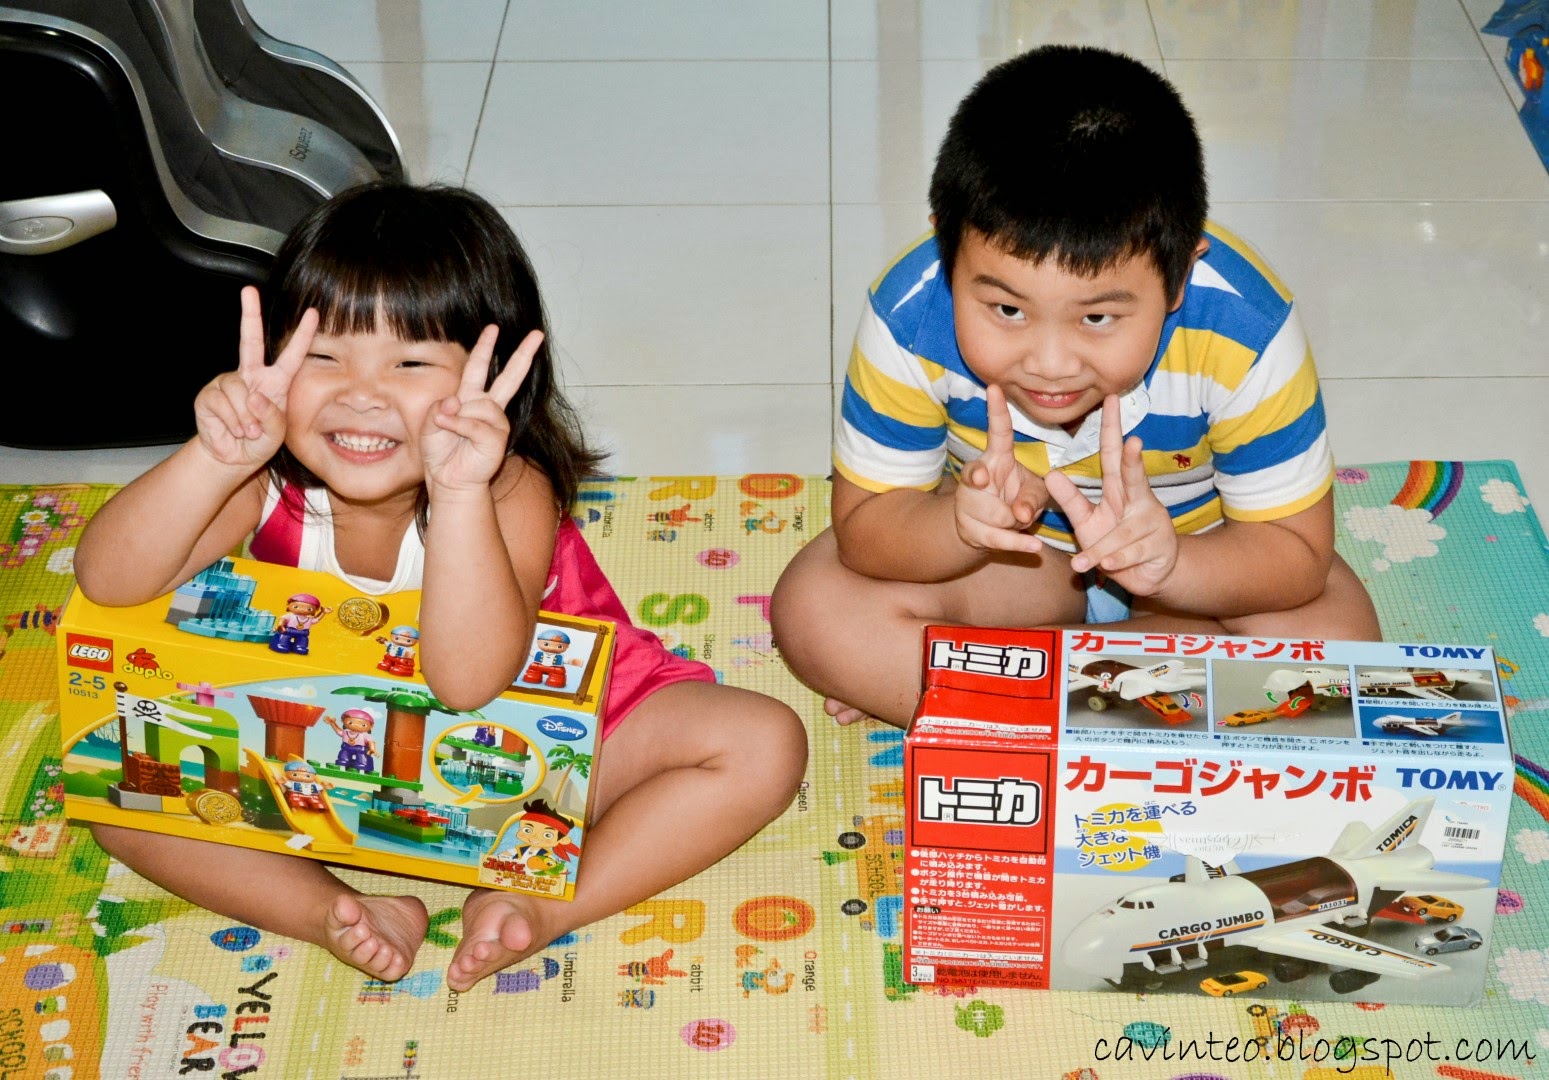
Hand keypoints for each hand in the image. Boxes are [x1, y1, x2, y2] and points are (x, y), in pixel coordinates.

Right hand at [192, 286, 317, 468]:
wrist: (232, 458)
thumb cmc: (259, 442)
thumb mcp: (277, 433)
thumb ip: (272, 416)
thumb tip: (254, 397)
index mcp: (275, 382)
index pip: (292, 355)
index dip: (302, 335)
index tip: (313, 313)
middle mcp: (251, 376)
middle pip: (250, 340)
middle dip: (249, 314)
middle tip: (249, 290)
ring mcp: (229, 383)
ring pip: (240, 392)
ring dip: (247, 419)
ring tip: (248, 431)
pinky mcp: (209, 396)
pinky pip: (224, 405)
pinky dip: (233, 423)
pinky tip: (233, 430)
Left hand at [420, 326, 541, 494]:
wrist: (449, 480)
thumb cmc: (440, 452)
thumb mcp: (429, 423)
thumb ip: (440, 407)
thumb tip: (456, 402)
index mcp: (471, 398)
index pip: (479, 368)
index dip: (485, 347)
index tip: (494, 327)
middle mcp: (488, 408)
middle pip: (508, 377)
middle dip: (522, 355)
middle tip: (537, 335)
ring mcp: (495, 423)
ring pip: (481, 404)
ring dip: (458, 416)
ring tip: (447, 429)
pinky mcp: (496, 439)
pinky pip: (475, 423)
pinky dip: (459, 427)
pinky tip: (452, 433)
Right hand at [954, 384, 1046, 554]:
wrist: (986, 530)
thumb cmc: (1017, 499)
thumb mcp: (1036, 492)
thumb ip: (1034, 497)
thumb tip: (1021, 512)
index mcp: (998, 459)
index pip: (997, 432)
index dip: (996, 411)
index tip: (994, 388)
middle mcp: (979, 475)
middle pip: (980, 476)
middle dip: (992, 489)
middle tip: (1004, 498)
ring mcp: (971, 502)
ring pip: (995, 513)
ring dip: (1015, 522)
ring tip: (1021, 523)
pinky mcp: (971, 528)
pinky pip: (998, 538)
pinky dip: (1018, 544)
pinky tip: (1034, 549)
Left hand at [1044, 394, 1176, 596]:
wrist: (1150, 574)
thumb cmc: (1115, 542)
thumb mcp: (1087, 521)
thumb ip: (1070, 500)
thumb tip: (1050, 474)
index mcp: (1120, 490)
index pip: (1113, 455)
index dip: (1111, 429)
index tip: (1110, 400)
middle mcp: (1139, 501)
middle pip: (1133, 477)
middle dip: (1132, 460)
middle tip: (1133, 441)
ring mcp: (1152, 523)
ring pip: (1121, 532)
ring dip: (1102, 547)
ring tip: (1087, 560)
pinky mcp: (1159, 546)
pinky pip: (1128, 554)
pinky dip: (1112, 561)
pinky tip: (1105, 566)